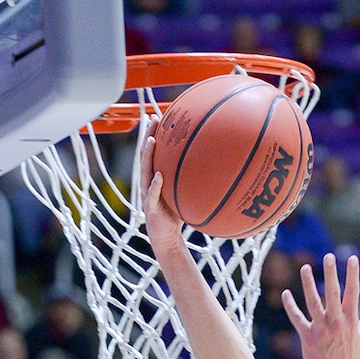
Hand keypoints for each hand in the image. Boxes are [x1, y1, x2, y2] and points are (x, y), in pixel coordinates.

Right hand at [140, 116, 183, 257]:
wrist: (168, 240)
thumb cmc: (177, 217)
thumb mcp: (185, 195)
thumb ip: (192, 181)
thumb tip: (214, 166)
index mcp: (154, 178)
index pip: (153, 152)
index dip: (155, 134)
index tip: (161, 116)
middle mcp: (147, 183)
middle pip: (145, 155)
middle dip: (148, 136)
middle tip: (153, 119)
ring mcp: (147, 195)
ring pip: (144, 171)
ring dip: (147, 155)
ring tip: (152, 140)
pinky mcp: (150, 209)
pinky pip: (152, 195)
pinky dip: (155, 185)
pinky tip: (159, 176)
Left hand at [282, 253, 359, 358]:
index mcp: (351, 319)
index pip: (353, 292)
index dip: (353, 274)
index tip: (352, 258)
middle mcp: (337, 322)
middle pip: (333, 293)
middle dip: (331, 274)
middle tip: (328, 256)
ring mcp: (322, 330)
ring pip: (313, 302)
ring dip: (308, 284)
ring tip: (304, 267)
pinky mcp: (308, 338)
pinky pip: (297, 319)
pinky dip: (290, 306)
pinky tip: (285, 294)